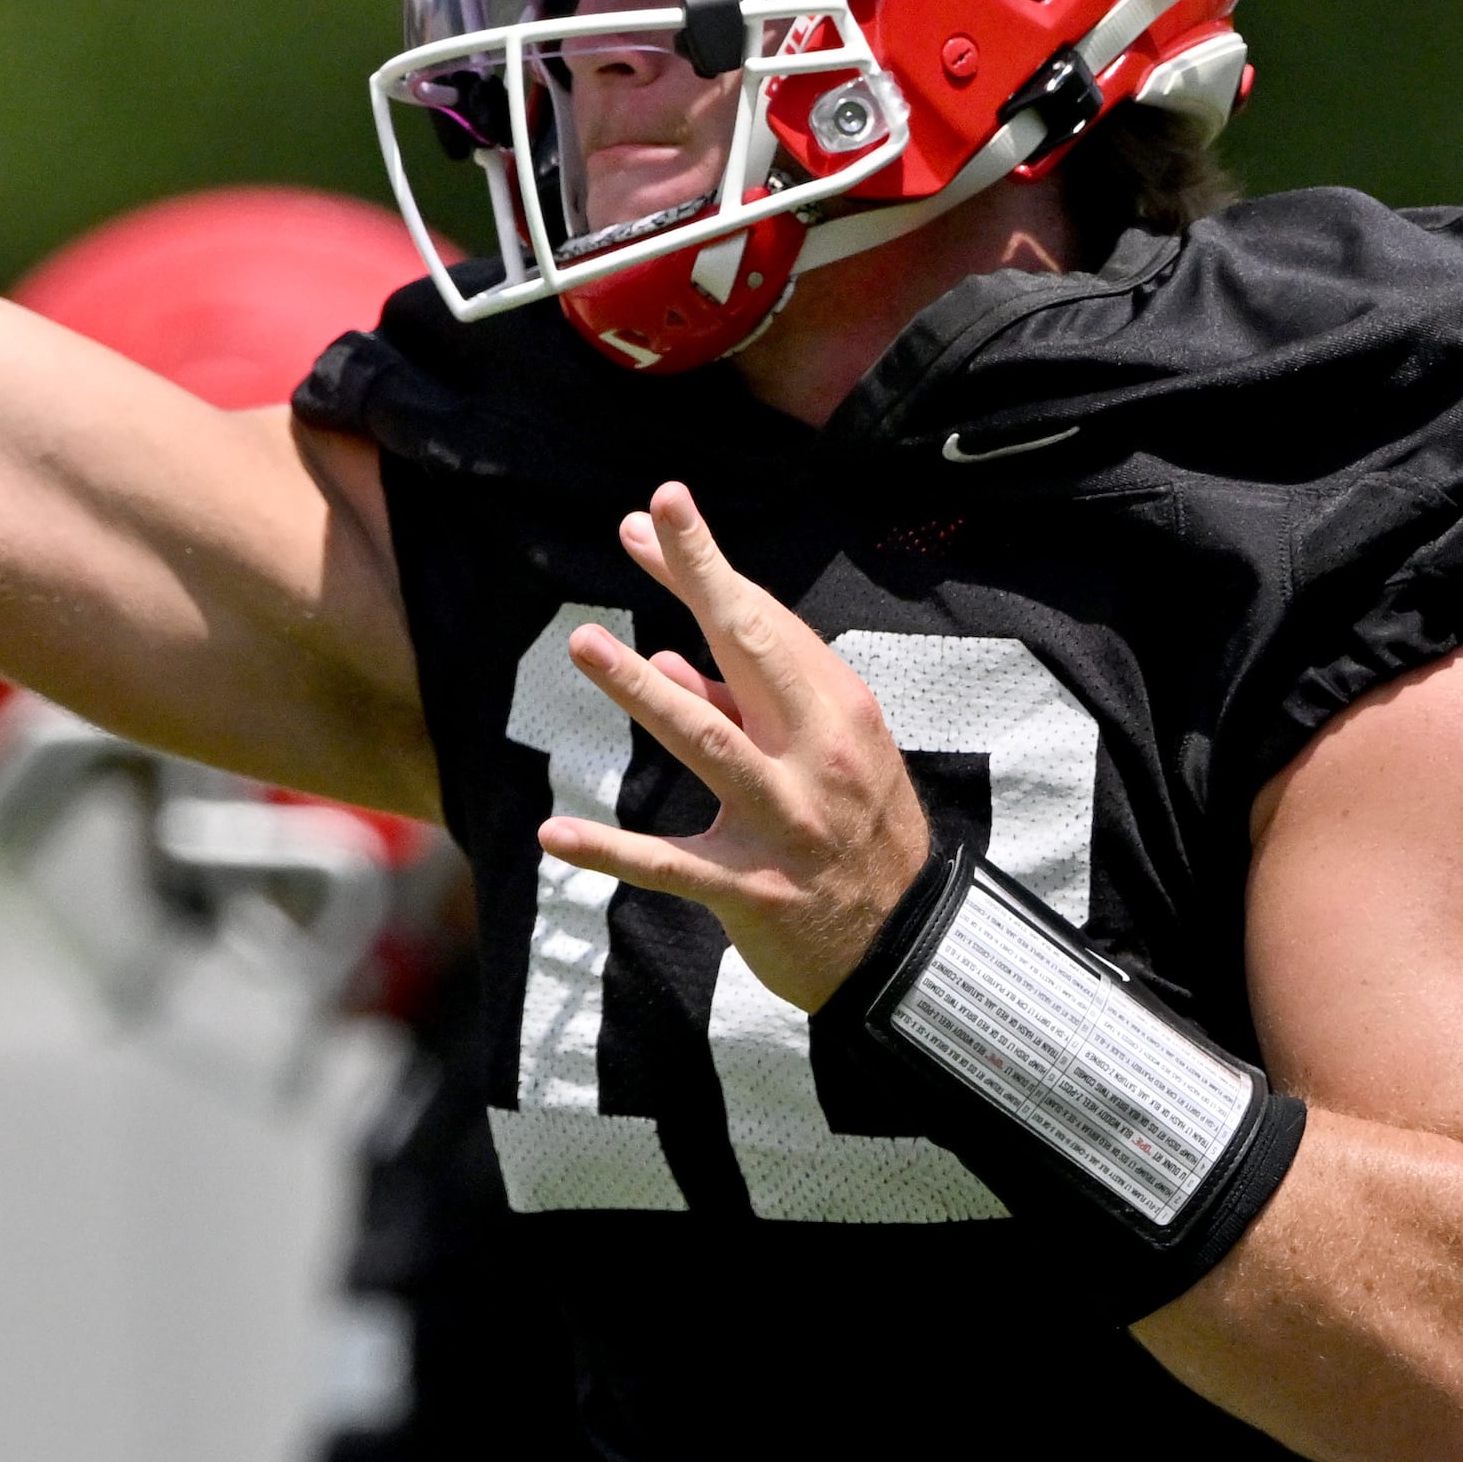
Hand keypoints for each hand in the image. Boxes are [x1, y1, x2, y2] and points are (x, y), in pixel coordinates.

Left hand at [538, 481, 932, 1010]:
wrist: (908, 948)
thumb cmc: (859, 832)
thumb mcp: (826, 756)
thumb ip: (745, 708)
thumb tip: (668, 659)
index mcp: (839, 711)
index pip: (764, 623)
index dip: (706, 568)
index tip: (660, 513)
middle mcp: (815, 755)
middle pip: (748, 652)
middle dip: (697, 581)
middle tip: (642, 525)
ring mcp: (783, 821)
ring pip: (705, 742)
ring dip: (641, 690)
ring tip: (583, 643)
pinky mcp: (749, 888)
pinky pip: (669, 864)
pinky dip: (611, 850)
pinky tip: (554, 833)